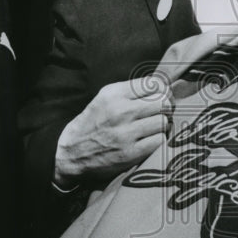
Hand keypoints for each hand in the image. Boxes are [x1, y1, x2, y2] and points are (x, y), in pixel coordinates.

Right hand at [54, 78, 172, 183]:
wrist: (70, 153)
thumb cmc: (92, 123)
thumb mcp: (105, 98)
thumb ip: (130, 91)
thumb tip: (162, 87)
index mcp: (114, 94)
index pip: (154, 84)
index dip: (164, 90)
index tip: (162, 96)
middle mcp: (120, 111)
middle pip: (163, 102)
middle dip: (167, 107)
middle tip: (163, 112)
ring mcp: (126, 133)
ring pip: (164, 121)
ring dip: (163, 125)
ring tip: (155, 127)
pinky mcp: (130, 153)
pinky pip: (160, 140)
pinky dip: (158, 139)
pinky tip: (150, 139)